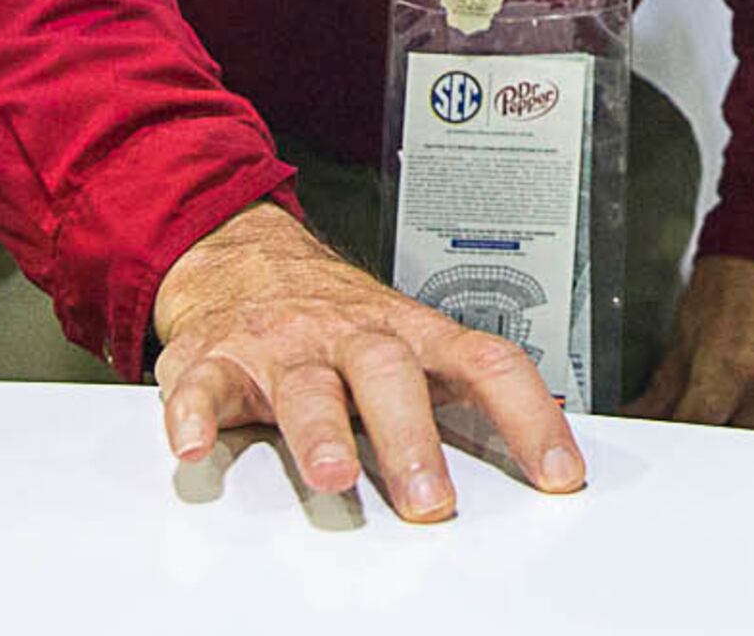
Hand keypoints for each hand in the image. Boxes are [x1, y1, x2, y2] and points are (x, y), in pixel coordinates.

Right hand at [152, 202, 585, 521]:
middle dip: (412, 437)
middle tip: (431, 498)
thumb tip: (540, 460)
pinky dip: (193, 414)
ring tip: (331, 475)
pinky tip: (194, 446)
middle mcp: (352, 337)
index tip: (560, 474)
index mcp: (411, 335)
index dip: (528, 418)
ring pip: (306, 385)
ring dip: (320, 430)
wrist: (240, 255)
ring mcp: (284, 348)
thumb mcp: (406, 343)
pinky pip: (202, 384)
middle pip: (390, 375)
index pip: (487, 365)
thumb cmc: (335, 320)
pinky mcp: (216, 360)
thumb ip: (456, 394)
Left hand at [631, 254, 753, 431]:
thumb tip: (642, 411)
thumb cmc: (743, 262)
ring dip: (749, 431)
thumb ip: (667, 379)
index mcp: (730, 367)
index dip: (675, 446)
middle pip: (738, 448)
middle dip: (715, 450)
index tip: (665, 445)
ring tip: (734, 404)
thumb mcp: (690, 320)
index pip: (695, 433)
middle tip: (700, 430)